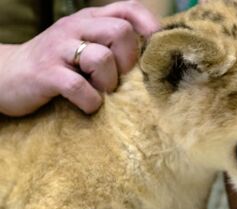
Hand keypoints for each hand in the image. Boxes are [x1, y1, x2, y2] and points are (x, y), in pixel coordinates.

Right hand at [0, 0, 159, 116]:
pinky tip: (87, 104)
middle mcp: (74, 28)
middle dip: (128, 60)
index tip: (155, 48)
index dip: (149, 25)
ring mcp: (58, 49)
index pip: (128, 9)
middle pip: (120, 32)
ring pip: (101, 58)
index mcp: (88, 20)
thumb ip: (113, 46)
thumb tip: (153, 59)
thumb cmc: (57, 65)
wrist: (5, 76)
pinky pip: (79, 87)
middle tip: (118, 79)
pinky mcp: (46, 74)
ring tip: (99, 92)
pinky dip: (90, 101)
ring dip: (108, 83)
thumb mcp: (83, 45)